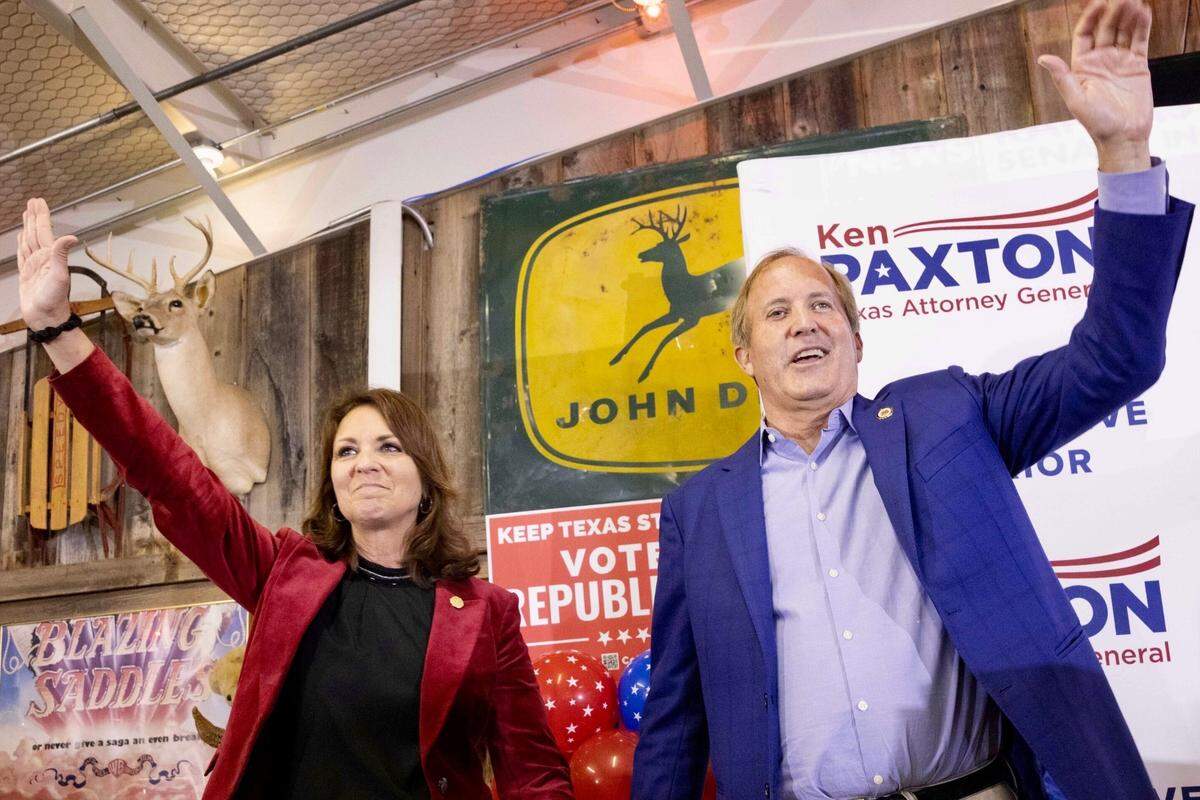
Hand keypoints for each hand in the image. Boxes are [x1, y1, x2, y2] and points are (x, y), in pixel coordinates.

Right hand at [17, 198, 77, 329]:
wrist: (46, 318)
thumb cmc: (54, 300)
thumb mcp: (60, 275)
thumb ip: (61, 255)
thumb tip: (71, 237)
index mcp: (50, 256)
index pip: (44, 231)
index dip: (41, 216)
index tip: (39, 201)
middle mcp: (43, 258)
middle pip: (36, 232)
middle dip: (34, 216)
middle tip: (33, 201)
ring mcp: (34, 265)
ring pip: (29, 240)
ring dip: (27, 227)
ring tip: (27, 213)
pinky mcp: (26, 274)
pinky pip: (22, 254)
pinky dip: (21, 244)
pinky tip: (21, 237)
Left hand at [1037, 0, 1152, 171]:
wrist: (1123, 137)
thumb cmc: (1097, 123)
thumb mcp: (1076, 99)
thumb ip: (1062, 77)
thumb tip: (1043, 58)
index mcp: (1082, 66)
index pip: (1085, 34)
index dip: (1091, 18)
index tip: (1098, 3)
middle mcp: (1100, 60)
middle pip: (1106, 28)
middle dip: (1113, 12)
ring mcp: (1119, 61)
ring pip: (1124, 31)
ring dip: (1128, 15)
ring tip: (1134, 1)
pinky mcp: (1137, 65)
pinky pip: (1140, 41)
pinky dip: (1142, 26)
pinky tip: (1144, 12)